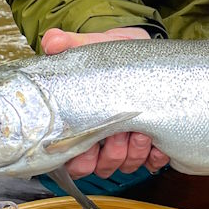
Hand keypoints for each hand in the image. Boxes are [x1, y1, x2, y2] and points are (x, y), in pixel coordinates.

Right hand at [40, 27, 170, 177]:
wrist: (142, 52)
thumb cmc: (111, 56)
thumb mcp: (91, 47)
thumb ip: (69, 44)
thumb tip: (52, 41)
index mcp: (81, 126)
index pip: (72, 161)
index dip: (79, 159)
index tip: (90, 142)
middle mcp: (102, 141)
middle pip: (101, 168)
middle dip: (111, 154)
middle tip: (120, 133)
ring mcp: (127, 145)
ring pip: (126, 166)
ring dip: (134, 152)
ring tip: (141, 132)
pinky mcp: (152, 144)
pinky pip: (153, 162)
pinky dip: (155, 155)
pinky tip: (157, 142)